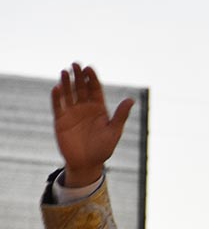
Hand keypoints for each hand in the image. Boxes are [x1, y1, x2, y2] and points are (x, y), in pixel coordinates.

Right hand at [52, 63, 133, 186]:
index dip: (92, 79)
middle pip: (80, 88)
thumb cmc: (103, 148)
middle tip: (75, 64)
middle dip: (78, 76)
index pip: (95, 89)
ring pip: (68, 94)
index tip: (89, 68)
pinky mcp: (60, 120)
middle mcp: (85, 108)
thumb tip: (131, 100)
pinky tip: (57, 87)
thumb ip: (121, 115)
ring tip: (64, 71)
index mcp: (99, 108)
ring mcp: (72, 113)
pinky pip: (58, 106)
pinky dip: (56, 97)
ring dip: (66, 82)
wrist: (87, 163)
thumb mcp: (114, 131)